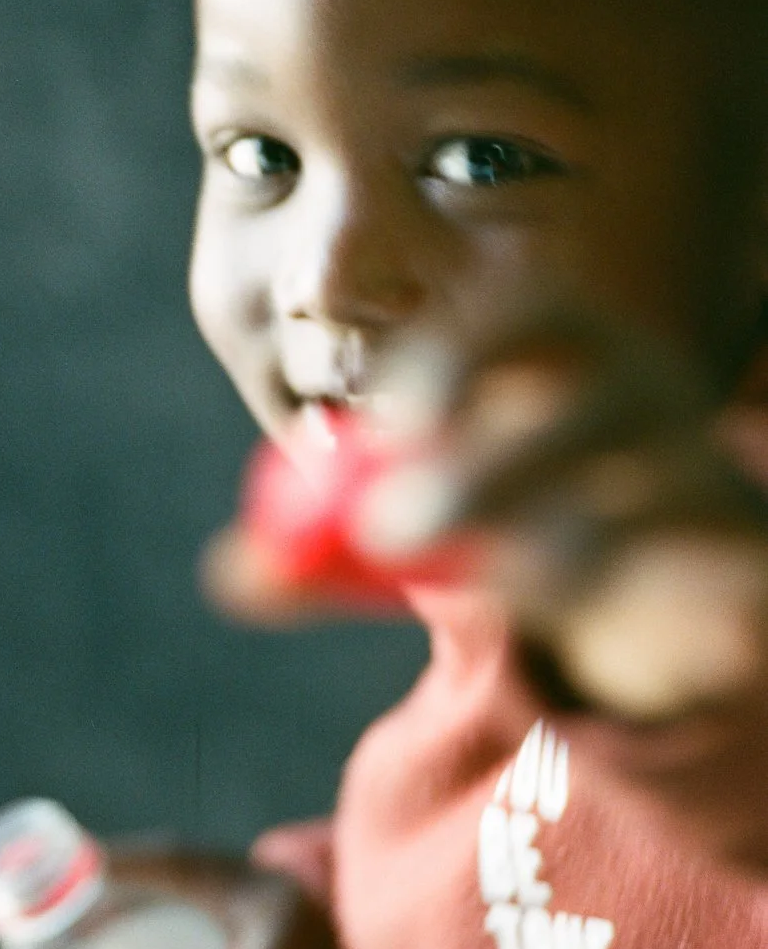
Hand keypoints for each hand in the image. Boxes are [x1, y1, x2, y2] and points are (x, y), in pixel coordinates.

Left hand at [203, 302, 767, 719]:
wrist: (666, 587)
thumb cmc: (524, 523)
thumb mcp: (423, 528)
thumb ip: (331, 552)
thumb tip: (231, 573)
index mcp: (571, 353)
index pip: (532, 312)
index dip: (461, 355)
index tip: (388, 419)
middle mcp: (651, 396)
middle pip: (591, 408)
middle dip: (491, 467)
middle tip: (393, 534)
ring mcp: (708, 478)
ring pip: (653, 502)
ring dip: (562, 549)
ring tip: (500, 586)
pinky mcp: (747, 566)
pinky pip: (715, 588)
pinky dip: (655, 610)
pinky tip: (612, 636)